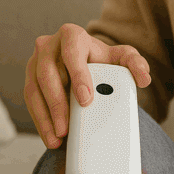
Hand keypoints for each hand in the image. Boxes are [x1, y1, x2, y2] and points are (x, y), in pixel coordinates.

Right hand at [24, 23, 151, 148]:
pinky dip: (40, 121)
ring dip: (45, 116)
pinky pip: (30, 101)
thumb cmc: (103, 60)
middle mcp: (49, 46)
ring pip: (34, 89)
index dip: (78, 75)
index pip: (72, 53)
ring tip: (57, 138)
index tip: (86, 100)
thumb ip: (135, 64)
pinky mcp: (30, 79)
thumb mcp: (122, 58)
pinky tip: (50, 137)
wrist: (87, 65)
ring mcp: (35, 62)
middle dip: (57, 103)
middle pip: (48, 74)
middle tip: (67, 127)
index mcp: (72, 35)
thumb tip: (144, 77)